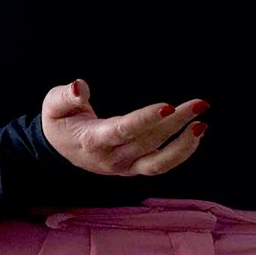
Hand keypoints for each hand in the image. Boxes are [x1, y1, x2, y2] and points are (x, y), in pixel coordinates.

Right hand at [41, 83, 207, 177]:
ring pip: (160, 162)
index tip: (168, 106)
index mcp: (93, 141)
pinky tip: (195, 133)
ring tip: (202, 123)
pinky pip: (161, 165)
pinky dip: (181, 152)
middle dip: (176, 122)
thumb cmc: (60, 121)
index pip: (124, 130)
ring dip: (184, 145)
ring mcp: (125, 167)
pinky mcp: (135, 168)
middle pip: (149, 141)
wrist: (59, 149)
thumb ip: (66, 96)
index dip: (146, 119)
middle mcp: (112, 158)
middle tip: (200, 104)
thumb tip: (79, 86)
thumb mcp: (53, 105)